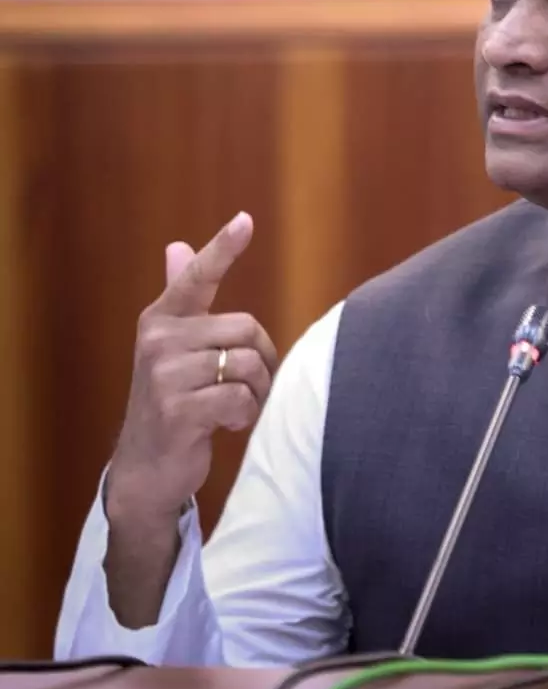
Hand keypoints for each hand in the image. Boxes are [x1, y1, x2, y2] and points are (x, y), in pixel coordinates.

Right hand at [105, 213, 277, 525]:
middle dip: (260, 359)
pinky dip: (244, 414)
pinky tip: (226, 425)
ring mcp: (165, 376)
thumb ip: (179, 297)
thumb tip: (176, 246)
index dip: (222, 248)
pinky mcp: (177, 411)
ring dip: (255, 391)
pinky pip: (240, 397)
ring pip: (248, 363)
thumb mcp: (172, 348)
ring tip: (233, 405)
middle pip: (246, 328)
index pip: (196, 276)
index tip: (245, 220)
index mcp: (161, 319)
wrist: (146, 468)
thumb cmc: (171, 400)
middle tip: (244, 383)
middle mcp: (159, 340)